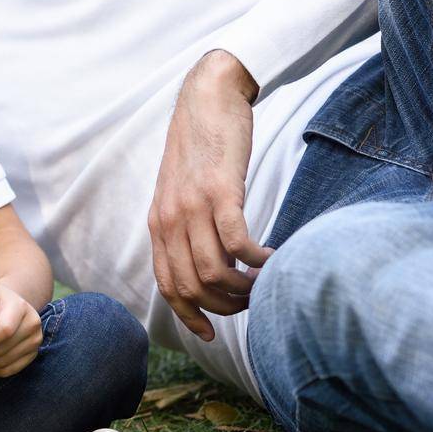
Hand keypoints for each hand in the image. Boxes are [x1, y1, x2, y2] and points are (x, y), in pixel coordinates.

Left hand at [148, 49, 272, 341]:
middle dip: (223, 306)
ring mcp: (193, 206)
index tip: (210, 333)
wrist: (207, 98)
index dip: (189, 315)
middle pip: (191, 287)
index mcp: (158, 223)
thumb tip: (204, 263)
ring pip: (213, 272)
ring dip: (243, 289)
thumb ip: (186, 226)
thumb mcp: (181, 191)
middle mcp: (170, 219)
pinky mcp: (221, 191)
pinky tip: (273, 257)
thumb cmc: (201, 148)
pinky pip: (237, 243)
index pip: (167, 284)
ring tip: (264, 282)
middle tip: (251, 301)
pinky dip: (258, 261)